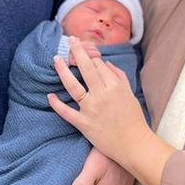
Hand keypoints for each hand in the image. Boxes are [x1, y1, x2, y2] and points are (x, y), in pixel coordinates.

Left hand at [49, 38, 173, 184]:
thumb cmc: (134, 119)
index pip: (99, 65)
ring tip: (56, 59)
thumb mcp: (130, 94)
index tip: (84, 49)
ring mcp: (92, 109)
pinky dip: (57, 104)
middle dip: (77, 51)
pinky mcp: (84, 124)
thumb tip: (105, 63)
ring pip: (73, 86)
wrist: (134, 144)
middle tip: (70, 40)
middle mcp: (102, 95)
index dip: (90, 56)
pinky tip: (50, 95)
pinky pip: (67, 113)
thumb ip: (119, 77)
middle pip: (86, 68)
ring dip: (63, 71)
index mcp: (115, 86)